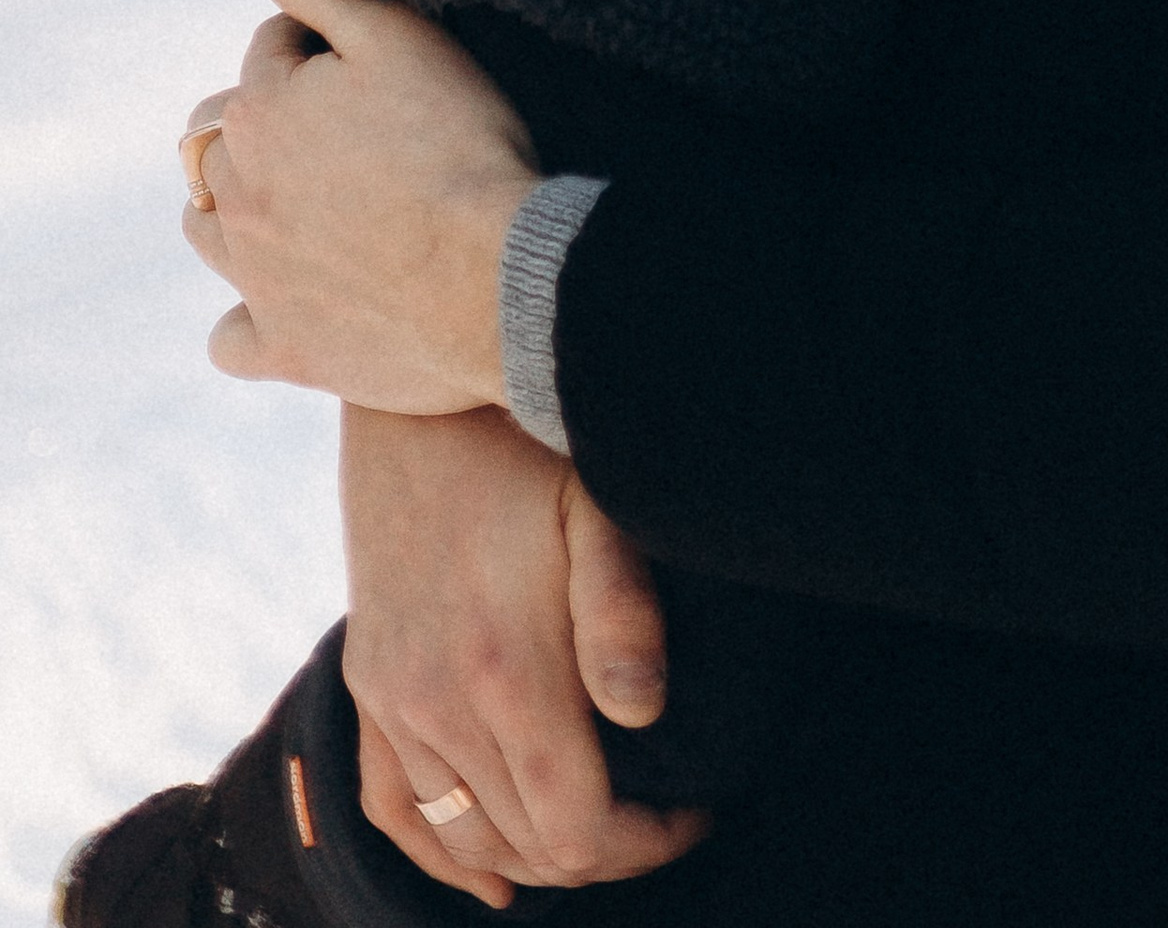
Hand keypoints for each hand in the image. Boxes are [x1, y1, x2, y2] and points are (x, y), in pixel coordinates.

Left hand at [181, 0, 535, 411]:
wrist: (496, 276)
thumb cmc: (459, 143)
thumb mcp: (398, 35)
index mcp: (258, 111)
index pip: (271, 50)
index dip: (324, 44)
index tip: (377, 58)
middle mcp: (235, 194)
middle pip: (223, 138)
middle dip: (266, 121)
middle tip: (345, 126)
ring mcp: (255, 278)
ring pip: (209, 229)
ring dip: (237, 205)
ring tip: (302, 200)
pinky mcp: (285, 349)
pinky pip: (232, 337)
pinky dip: (246, 317)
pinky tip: (281, 301)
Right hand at [342, 405, 708, 902]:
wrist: (415, 394)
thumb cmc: (524, 442)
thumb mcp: (597, 505)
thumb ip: (622, 615)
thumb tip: (644, 719)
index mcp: (506, 673)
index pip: (579, 829)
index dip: (648, 842)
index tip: (699, 807)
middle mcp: (437, 705)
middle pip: (527, 845)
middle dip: (605, 848)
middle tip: (665, 811)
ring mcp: (393, 698)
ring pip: (462, 839)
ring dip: (533, 853)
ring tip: (602, 826)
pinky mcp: (368, 679)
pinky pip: (391, 806)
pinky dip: (439, 853)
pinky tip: (485, 874)